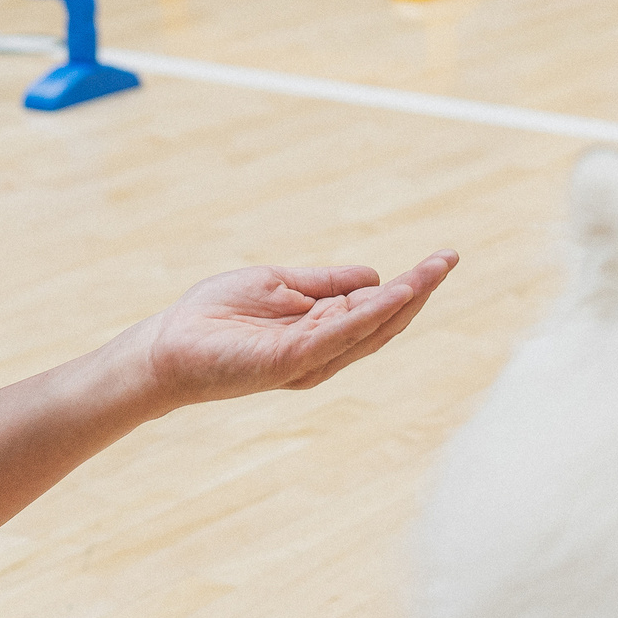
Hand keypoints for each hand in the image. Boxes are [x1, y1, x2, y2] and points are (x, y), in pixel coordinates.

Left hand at [139, 251, 457, 407]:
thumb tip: (374, 274)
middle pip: (384, 320)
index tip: (441, 257)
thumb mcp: (278, 284)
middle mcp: (323, 350)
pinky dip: (370, 313)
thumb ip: (324, 284)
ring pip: (369, 328)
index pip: (375, 306)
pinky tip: (395, 292)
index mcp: (320, 330)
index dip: (410, 284)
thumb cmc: (214, 317)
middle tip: (450, 259)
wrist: (166, 346)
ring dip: (405, 299)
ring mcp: (309, 358)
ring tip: (434, 271)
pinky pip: (340, 334)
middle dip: (420, 290)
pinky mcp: (291, 360)